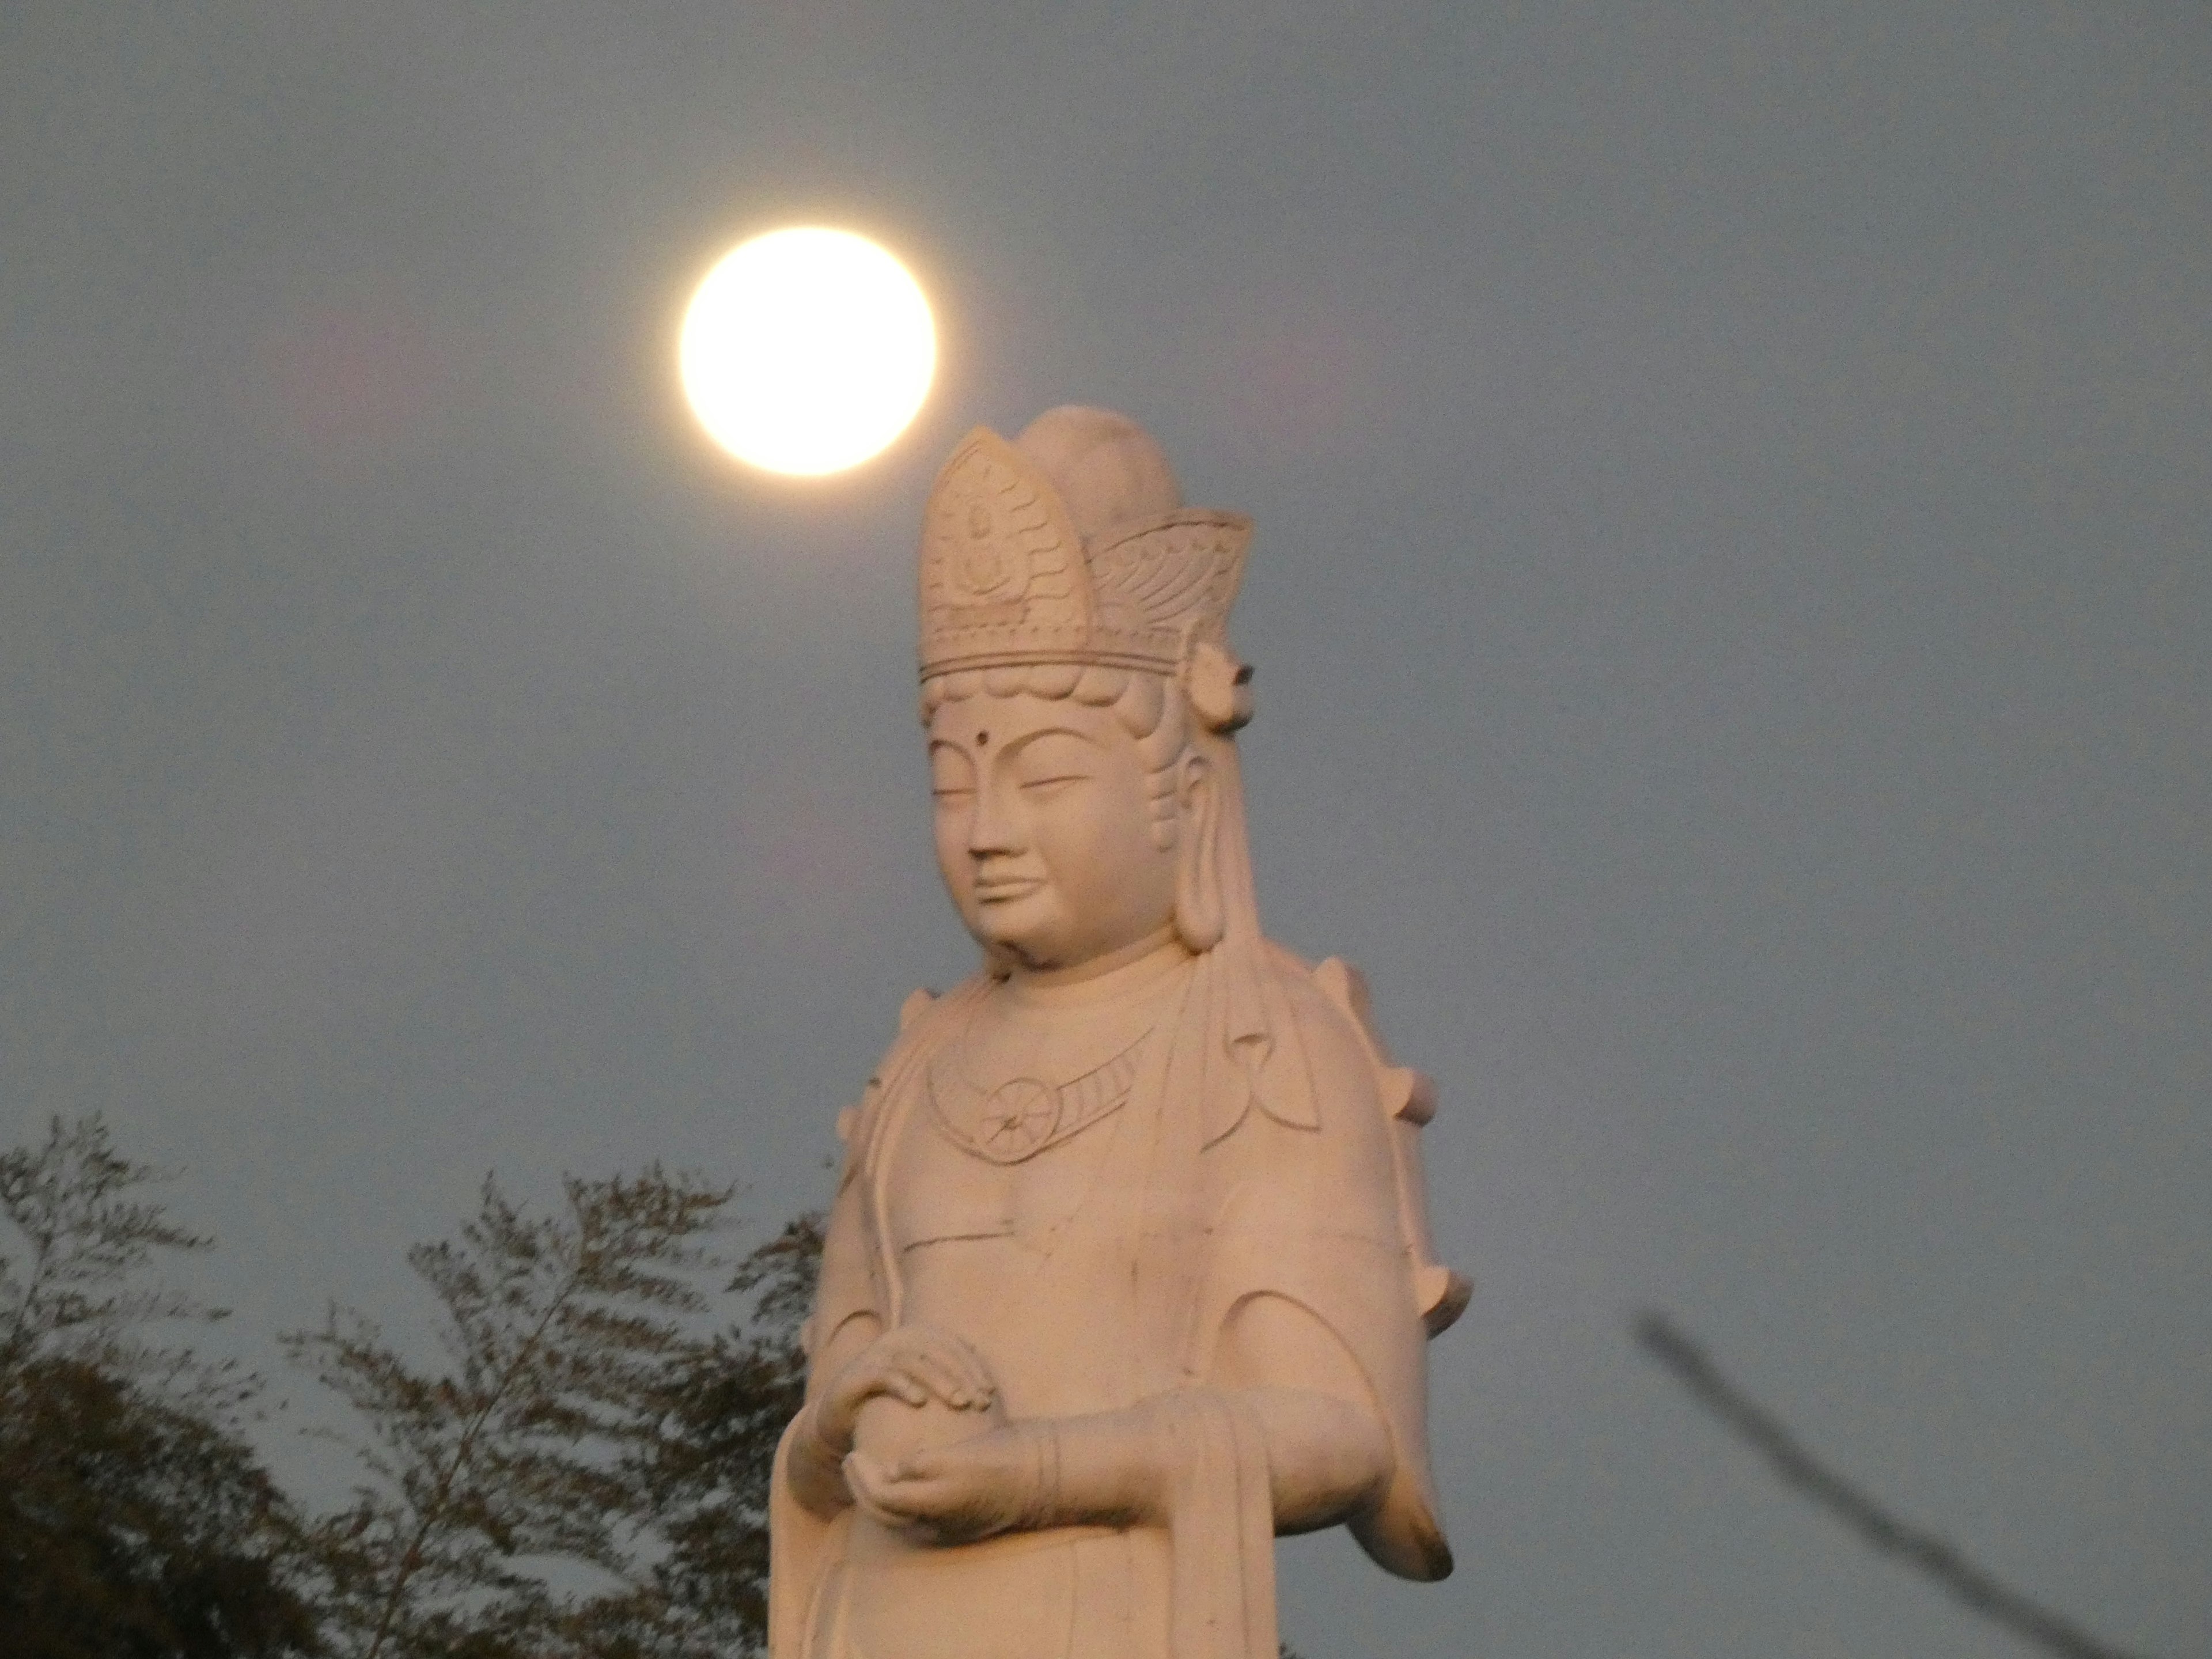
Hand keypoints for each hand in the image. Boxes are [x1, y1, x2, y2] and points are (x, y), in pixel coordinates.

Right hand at [813, 1324, 995, 1457]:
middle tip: (979, 1401)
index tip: (990, 1394)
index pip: (953, 1347)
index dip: (974, 1367)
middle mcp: (898, 1340)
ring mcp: (876, 1354)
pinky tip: (919, 1402)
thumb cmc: (891, 1408)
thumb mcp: (924, 1392)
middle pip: (938, 1352)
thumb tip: (991, 1391)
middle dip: (963, 1376)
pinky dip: (903, 1386)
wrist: (841, 1420)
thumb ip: (950, 1383)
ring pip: (915, 1361)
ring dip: (940, 1381)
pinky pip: (883, 1375)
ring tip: (959, 1403)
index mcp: (918, 1339)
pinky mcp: (857, 1373)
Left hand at [844, 1423, 1049, 1545]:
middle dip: (864, 1489)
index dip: (861, 1478)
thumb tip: (895, 1471)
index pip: (881, 1499)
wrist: (1043, 1476)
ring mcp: (950, 1524)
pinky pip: (920, 1511)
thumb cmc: (1002, 1460)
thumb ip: (922, 1465)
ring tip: (873, 1468)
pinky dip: (904, 1495)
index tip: (854, 1453)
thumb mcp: (960, 1457)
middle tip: (854, 1461)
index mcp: (933, 1508)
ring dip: (881, 1494)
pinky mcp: (962, 1517)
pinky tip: (905, 1474)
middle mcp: (937, 1524)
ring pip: (902, 1517)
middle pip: (887, 1515)